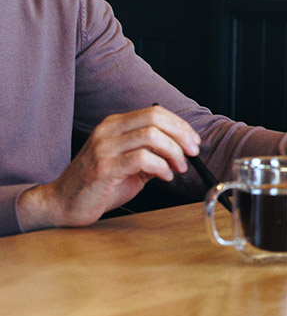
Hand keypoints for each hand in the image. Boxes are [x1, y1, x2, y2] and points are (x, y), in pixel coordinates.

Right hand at [16, 105, 199, 230]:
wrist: (63, 204)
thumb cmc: (98, 184)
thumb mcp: (129, 164)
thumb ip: (152, 153)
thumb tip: (183, 150)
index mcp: (115, 125)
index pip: (155, 112)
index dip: (180, 125)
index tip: (194, 141)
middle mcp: (108, 131)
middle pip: (156, 118)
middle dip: (182, 135)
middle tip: (192, 153)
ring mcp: (104, 148)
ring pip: (151, 136)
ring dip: (174, 152)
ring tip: (179, 168)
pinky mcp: (104, 167)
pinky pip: (142, 158)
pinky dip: (161, 166)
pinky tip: (164, 176)